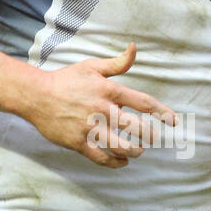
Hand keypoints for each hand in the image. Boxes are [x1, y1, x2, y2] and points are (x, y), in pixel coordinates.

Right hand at [22, 42, 175, 167]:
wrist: (36, 96)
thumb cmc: (66, 80)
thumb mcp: (92, 66)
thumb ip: (117, 63)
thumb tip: (134, 48)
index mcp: (109, 90)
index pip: (144, 103)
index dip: (163, 113)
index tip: (174, 122)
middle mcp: (102, 110)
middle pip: (137, 128)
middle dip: (150, 136)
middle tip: (154, 139)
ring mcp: (90, 128)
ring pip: (122, 146)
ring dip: (135, 151)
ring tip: (139, 151)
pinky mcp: (78, 142)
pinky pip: (102, 158)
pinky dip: (116, 162)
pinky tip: (122, 161)